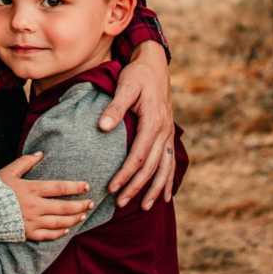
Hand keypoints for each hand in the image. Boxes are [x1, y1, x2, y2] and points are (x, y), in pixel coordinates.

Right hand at [0, 153, 92, 239]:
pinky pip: (47, 235)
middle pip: (63, 207)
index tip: (87, 186)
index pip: (59, 188)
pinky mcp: (27, 233)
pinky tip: (66, 230)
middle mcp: (34, 206)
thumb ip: (25, 162)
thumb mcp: (8, 171)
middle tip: (91, 203)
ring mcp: (31, 222)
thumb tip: (41, 154)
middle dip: (80, 205)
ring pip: (59, 222)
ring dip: (73, 219)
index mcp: (31, 189)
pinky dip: (58, 233)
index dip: (75, 187)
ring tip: (82, 215)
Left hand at [98, 42, 174, 209]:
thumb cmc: (137, 75)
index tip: (112, 188)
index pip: (139, 156)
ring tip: (145, 207)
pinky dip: (168, 180)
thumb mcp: (125, 86)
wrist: (155, 65)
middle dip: (136, 187)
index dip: (126, 174)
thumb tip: (103, 127)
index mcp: (153, 122)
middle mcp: (164, 131)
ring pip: (164, 168)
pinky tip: (166, 196)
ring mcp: (168, 134)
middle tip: (120, 203)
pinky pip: (169, 162)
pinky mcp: (168, 134)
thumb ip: (115, 107)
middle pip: (151, 167)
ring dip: (154, 189)